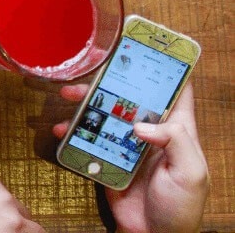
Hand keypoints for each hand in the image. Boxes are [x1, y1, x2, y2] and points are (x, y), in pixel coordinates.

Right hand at [53, 83, 207, 232]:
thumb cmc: (181, 207)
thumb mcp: (191, 172)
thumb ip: (176, 143)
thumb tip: (142, 123)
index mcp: (177, 130)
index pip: (174, 90)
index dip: (163, 68)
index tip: (144, 47)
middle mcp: (151, 132)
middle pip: (128, 97)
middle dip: (108, 81)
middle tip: (89, 71)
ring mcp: (127, 146)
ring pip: (104, 115)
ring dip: (85, 104)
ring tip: (67, 97)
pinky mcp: (107, 160)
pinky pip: (88, 141)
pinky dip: (72, 133)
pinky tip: (62, 130)